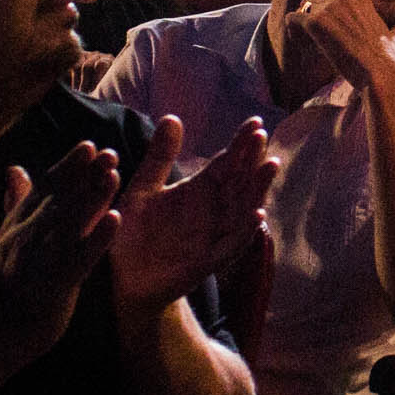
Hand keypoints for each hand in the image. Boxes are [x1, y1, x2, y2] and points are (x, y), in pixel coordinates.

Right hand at [0, 136, 125, 348]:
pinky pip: (81, 257)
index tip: (89, 146)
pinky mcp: (54, 283)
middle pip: (60, 199)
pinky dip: (98, 237)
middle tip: (109, 153)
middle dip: (85, 175)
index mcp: (20, 223)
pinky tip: (116, 218)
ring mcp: (39, 260)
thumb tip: (14, 168)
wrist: (6, 330)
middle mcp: (26, 236)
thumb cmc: (14, 279)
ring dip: (93, 197)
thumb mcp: (10, 238)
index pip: (46, 187)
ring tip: (114, 174)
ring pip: (70, 223)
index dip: (68, 166)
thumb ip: (17, 202)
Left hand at [109, 116, 277, 312]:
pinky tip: (256, 214)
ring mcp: (214, 236)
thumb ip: (159, 157)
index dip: (242, 144)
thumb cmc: (134, 232)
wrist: (123, 278)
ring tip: (270, 165)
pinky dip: (246, 231)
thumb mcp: (144, 189)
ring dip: (258, 189)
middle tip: (261, 135)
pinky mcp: (207, 262)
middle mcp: (214, 211)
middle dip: (253, 159)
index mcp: (200, 190)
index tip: (255, 122)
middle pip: (241, 182)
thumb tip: (172, 117)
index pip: (228, 163)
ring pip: (244, 210)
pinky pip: (231, 245)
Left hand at [280, 0, 393, 90]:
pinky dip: (292, 28)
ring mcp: (330, 8)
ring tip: (302, 36)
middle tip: (305, 21)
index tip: (316, 6)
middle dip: (306, 2)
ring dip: (300, 18)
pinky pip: (294, 18)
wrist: (380, 72)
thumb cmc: (388, 58)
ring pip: (303, 4)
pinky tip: (299, 41)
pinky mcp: (317, 22)